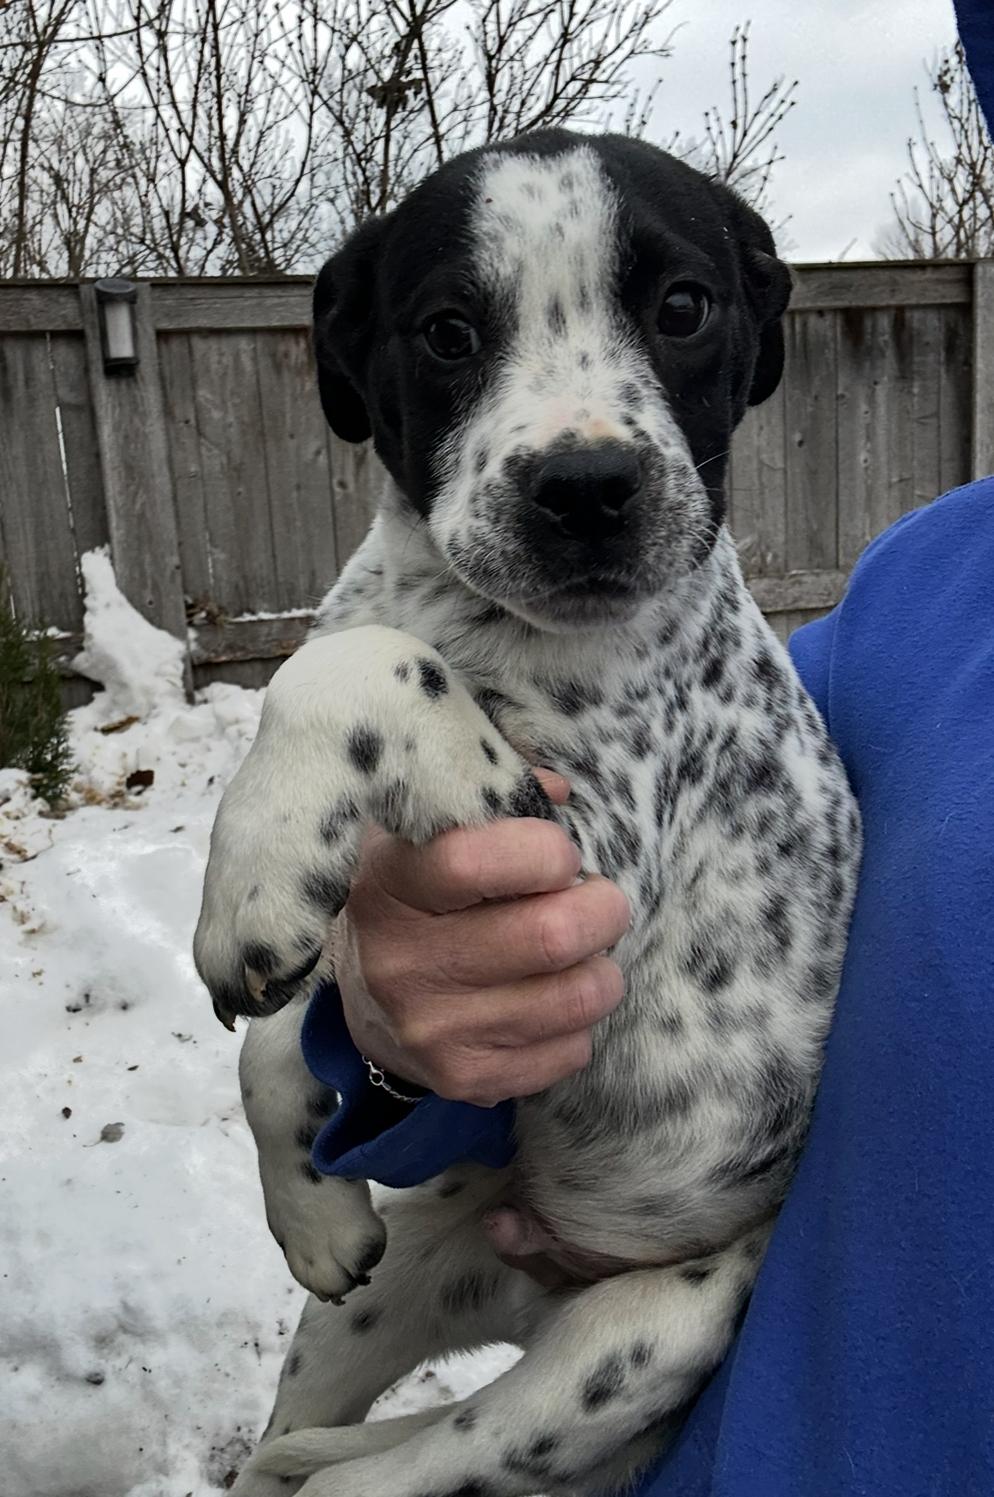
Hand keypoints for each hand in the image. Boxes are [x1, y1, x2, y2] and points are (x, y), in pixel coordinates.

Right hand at [335, 770, 629, 1106]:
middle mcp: (401, 964)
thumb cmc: (420, 896)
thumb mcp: (430, 834)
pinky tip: (552, 998)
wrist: (366, 998)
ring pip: (576, 998)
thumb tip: (557, 791)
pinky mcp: (463, 1080)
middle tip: (600, 901)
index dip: (544, 851)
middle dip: (602, 910)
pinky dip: (580, 1021)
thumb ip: (490, 798)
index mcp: (389, 886)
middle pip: (550, 937)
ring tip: (584, 952)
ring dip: (602, 969)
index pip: (474, 862)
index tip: (559, 854)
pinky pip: (571, 1050)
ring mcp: (431, 1030)